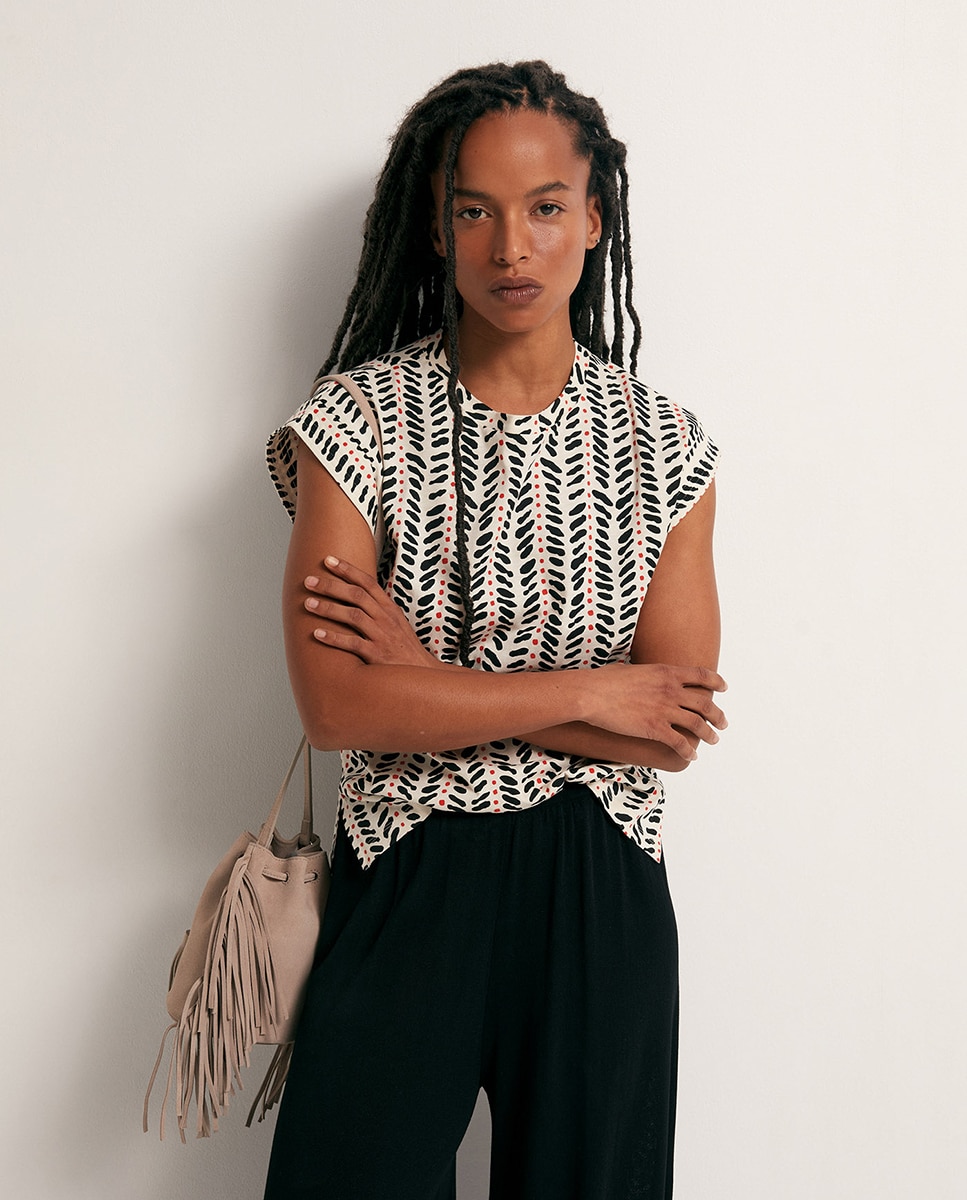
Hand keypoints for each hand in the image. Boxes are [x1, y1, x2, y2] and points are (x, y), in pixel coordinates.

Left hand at [303, 556, 438, 667]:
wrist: (422, 675)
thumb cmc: (404, 649)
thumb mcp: (395, 623)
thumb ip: (377, 609)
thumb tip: (354, 595)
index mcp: (390, 609)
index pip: (368, 583)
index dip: (348, 570)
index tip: (328, 559)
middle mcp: (386, 619)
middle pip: (356, 595)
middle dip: (331, 586)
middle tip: (309, 580)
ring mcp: (382, 636)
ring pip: (353, 616)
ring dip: (328, 608)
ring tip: (307, 603)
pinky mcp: (377, 655)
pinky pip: (353, 644)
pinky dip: (334, 638)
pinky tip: (317, 634)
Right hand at [585, 663, 727, 760]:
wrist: (591, 694)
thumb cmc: (604, 680)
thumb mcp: (631, 669)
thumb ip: (645, 674)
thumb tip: (641, 675)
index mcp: (666, 672)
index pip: (701, 675)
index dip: (716, 681)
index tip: (724, 687)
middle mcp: (671, 690)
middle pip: (705, 704)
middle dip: (718, 715)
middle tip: (723, 723)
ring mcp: (664, 710)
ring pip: (698, 725)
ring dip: (709, 734)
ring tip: (713, 740)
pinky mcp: (655, 729)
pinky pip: (680, 743)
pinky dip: (689, 751)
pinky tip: (692, 756)